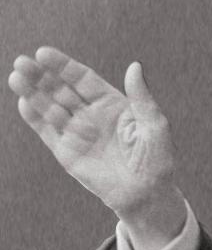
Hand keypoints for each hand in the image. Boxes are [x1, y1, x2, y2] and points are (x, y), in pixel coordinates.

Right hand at [8, 47, 185, 249]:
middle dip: (41, 76)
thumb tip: (135, 66)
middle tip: (22, 62)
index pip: (82, 79)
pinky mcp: (68, 153)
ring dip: (32, 92)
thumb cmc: (157, 162)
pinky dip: (34, 118)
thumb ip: (142, 98)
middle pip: (61, 89)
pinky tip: (23, 103)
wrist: (148, 196)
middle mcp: (91, 116)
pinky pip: (47, 132)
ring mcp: (78, 134)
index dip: (63, 66)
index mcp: (111, 105)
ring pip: (49, 107)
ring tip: (17, 78)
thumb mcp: (155, 127)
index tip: (43, 53)